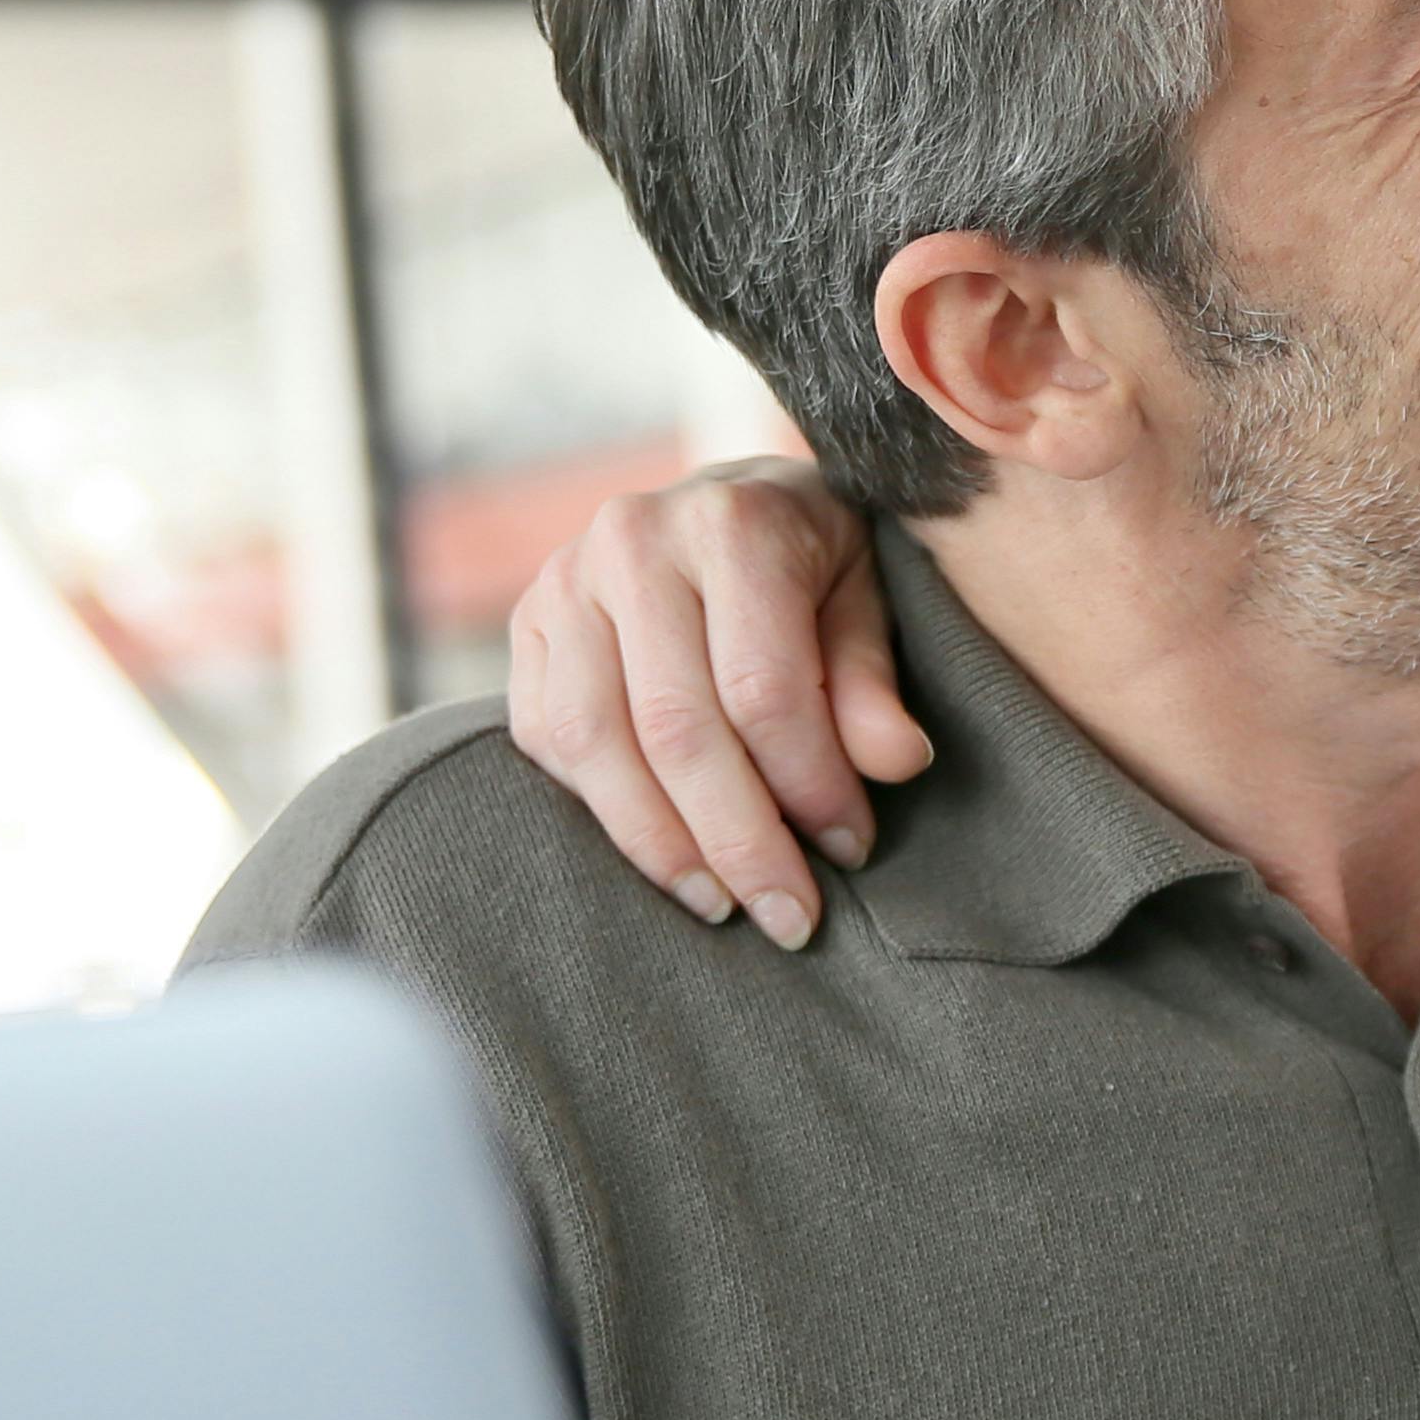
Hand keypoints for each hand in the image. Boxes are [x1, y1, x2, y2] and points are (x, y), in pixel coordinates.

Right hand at [506, 458, 922, 947]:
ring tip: (721, 902)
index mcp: (732, 523)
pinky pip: (547, 739)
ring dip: (660, 844)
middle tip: (789, 916)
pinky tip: (664, 852)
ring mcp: (563, 581)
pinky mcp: (524, 626)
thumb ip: (871, 682)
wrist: (728, 503)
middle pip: (676, 727)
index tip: (851, 848)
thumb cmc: (812, 561)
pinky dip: (603, 810)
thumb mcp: (867, 600)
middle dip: (738, 839)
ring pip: (596, 744)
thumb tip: (895, 763)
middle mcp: (633, 541)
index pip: (762, 688)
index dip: (809, 785)